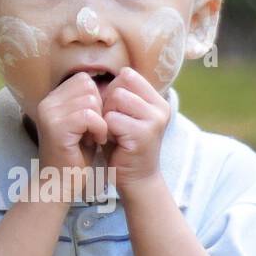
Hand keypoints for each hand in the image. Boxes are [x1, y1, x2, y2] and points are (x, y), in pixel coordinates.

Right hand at [36, 73, 107, 177]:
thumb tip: (111, 86)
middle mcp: (47, 103)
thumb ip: (88, 103)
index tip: (95, 120)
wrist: (60, 183)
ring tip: (94, 136)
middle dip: (99, 107)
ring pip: (90, 99)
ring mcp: (49, 114)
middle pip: (88, 86)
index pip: (83, 79)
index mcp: (52, 99)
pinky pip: (89, 116)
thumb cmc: (75, 155)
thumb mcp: (83, 123)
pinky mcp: (56, 127)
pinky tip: (96, 141)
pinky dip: (99, 128)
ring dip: (100, 119)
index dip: (97, 97)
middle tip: (95, 129)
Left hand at [102, 67, 169, 192]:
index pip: (128, 75)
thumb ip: (120, 97)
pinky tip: (112, 142)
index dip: (112, 90)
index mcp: (158, 100)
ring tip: (112, 132)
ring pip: (117, 98)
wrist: (137, 180)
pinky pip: (112, 118)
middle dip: (108, 103)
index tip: (112, 111)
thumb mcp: (126, 117)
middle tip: (111, 124)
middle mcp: (160, 107)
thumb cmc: (125, 147)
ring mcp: (154, 120)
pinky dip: (106, 129)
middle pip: (121, 85)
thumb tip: (95, 77)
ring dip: (107, 115)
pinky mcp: (143, 134)